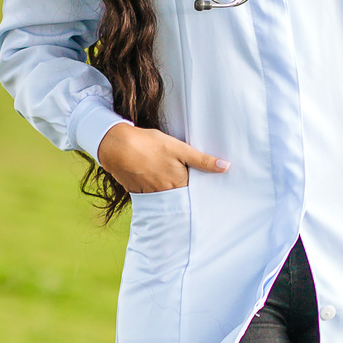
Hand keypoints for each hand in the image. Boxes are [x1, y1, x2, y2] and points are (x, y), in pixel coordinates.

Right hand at [97, 122, 229, 193]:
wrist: (117, 146)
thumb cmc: (150, 145)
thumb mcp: (180, 149)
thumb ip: (203, 160)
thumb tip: (226, 167)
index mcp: (178, 184)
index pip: (195, 193)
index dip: (200, 191)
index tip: (208, 190)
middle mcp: (165, 194)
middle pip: (180, 196)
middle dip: (185, 193)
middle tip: (188, 185)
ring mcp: (150, 194)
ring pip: (165, 196)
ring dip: (169, 191)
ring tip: (169, 180)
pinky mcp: (137, 191)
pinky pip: (150, 193)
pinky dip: (154, 188)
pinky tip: (153, 177)